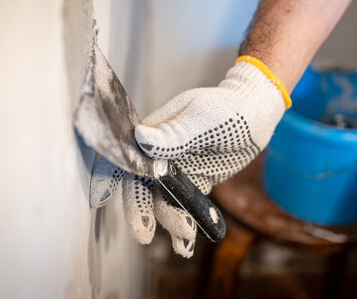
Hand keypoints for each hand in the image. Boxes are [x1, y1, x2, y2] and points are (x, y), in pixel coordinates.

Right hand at [89, 57, 289, 256]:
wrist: (255, 116)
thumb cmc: (228, 108)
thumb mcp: (203, 118)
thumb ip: (174, 133)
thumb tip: (141, 138)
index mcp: (154, 133)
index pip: (125, 155)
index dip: (108, 174)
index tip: (101, 198)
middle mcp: (159, 154)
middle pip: (139, 185)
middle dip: (139, 210)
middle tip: (144, 234)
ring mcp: (176, 171)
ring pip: (161, 201)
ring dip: (168, 220)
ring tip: (186, 234)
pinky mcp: (193, 183)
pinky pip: (184, 207)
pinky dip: (184, 226)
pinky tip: (186, 247)